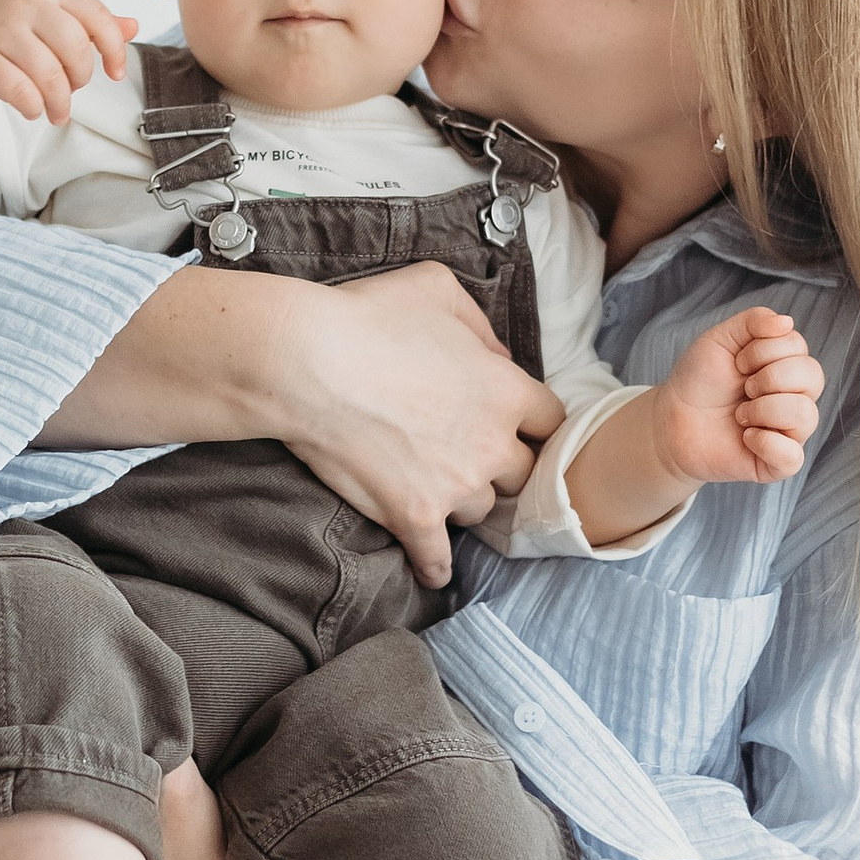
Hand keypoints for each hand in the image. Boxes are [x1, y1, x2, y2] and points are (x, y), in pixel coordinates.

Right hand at [0, 0, 137, 124]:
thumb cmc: (2, 28)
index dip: (113, 47)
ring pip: (49, 75)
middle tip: (71, 91)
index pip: (94, 13)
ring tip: (56, 112)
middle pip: (75, 47)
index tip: (115, 73)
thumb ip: (87, 22)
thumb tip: (133, 25)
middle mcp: (22, 3)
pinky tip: (32, 109)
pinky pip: (21, 91)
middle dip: (81, 79)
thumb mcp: (44, 16)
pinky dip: (34, 107)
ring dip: (59, 102)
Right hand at [277, 266, 568, 583]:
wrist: (307, 362)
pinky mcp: (413, 515)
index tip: (517, 427)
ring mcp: (455, 486)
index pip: (552, 421)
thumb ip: (480, 326)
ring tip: (439, 492)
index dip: (533, 424)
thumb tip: (498, 357)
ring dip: (464, 502)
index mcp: (506, 390)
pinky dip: (435, 566)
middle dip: (501, 465)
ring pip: (481, 510)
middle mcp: (492, 444)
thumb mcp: (437, 289)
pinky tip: (432, 571)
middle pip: (522, 473)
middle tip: (473, 457)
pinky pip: (437, 558)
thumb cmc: (368, 317)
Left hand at [651, 307, 823, 485]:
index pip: (799, 347)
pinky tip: (746, 437)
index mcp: (787, 366)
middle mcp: (796, 397)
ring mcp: (789, 432)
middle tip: (742, 388)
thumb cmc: (700, 379)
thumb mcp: (721, 339)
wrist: (671, 418)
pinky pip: (793, 457)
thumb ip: (753, 321)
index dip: (763, 350)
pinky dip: (767, 443)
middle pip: (813, 377)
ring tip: (739, 415)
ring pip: (806, 415)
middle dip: (768, 377)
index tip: (737, 363)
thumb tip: (787, 322)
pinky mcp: (776, 463)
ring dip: (763, 409)